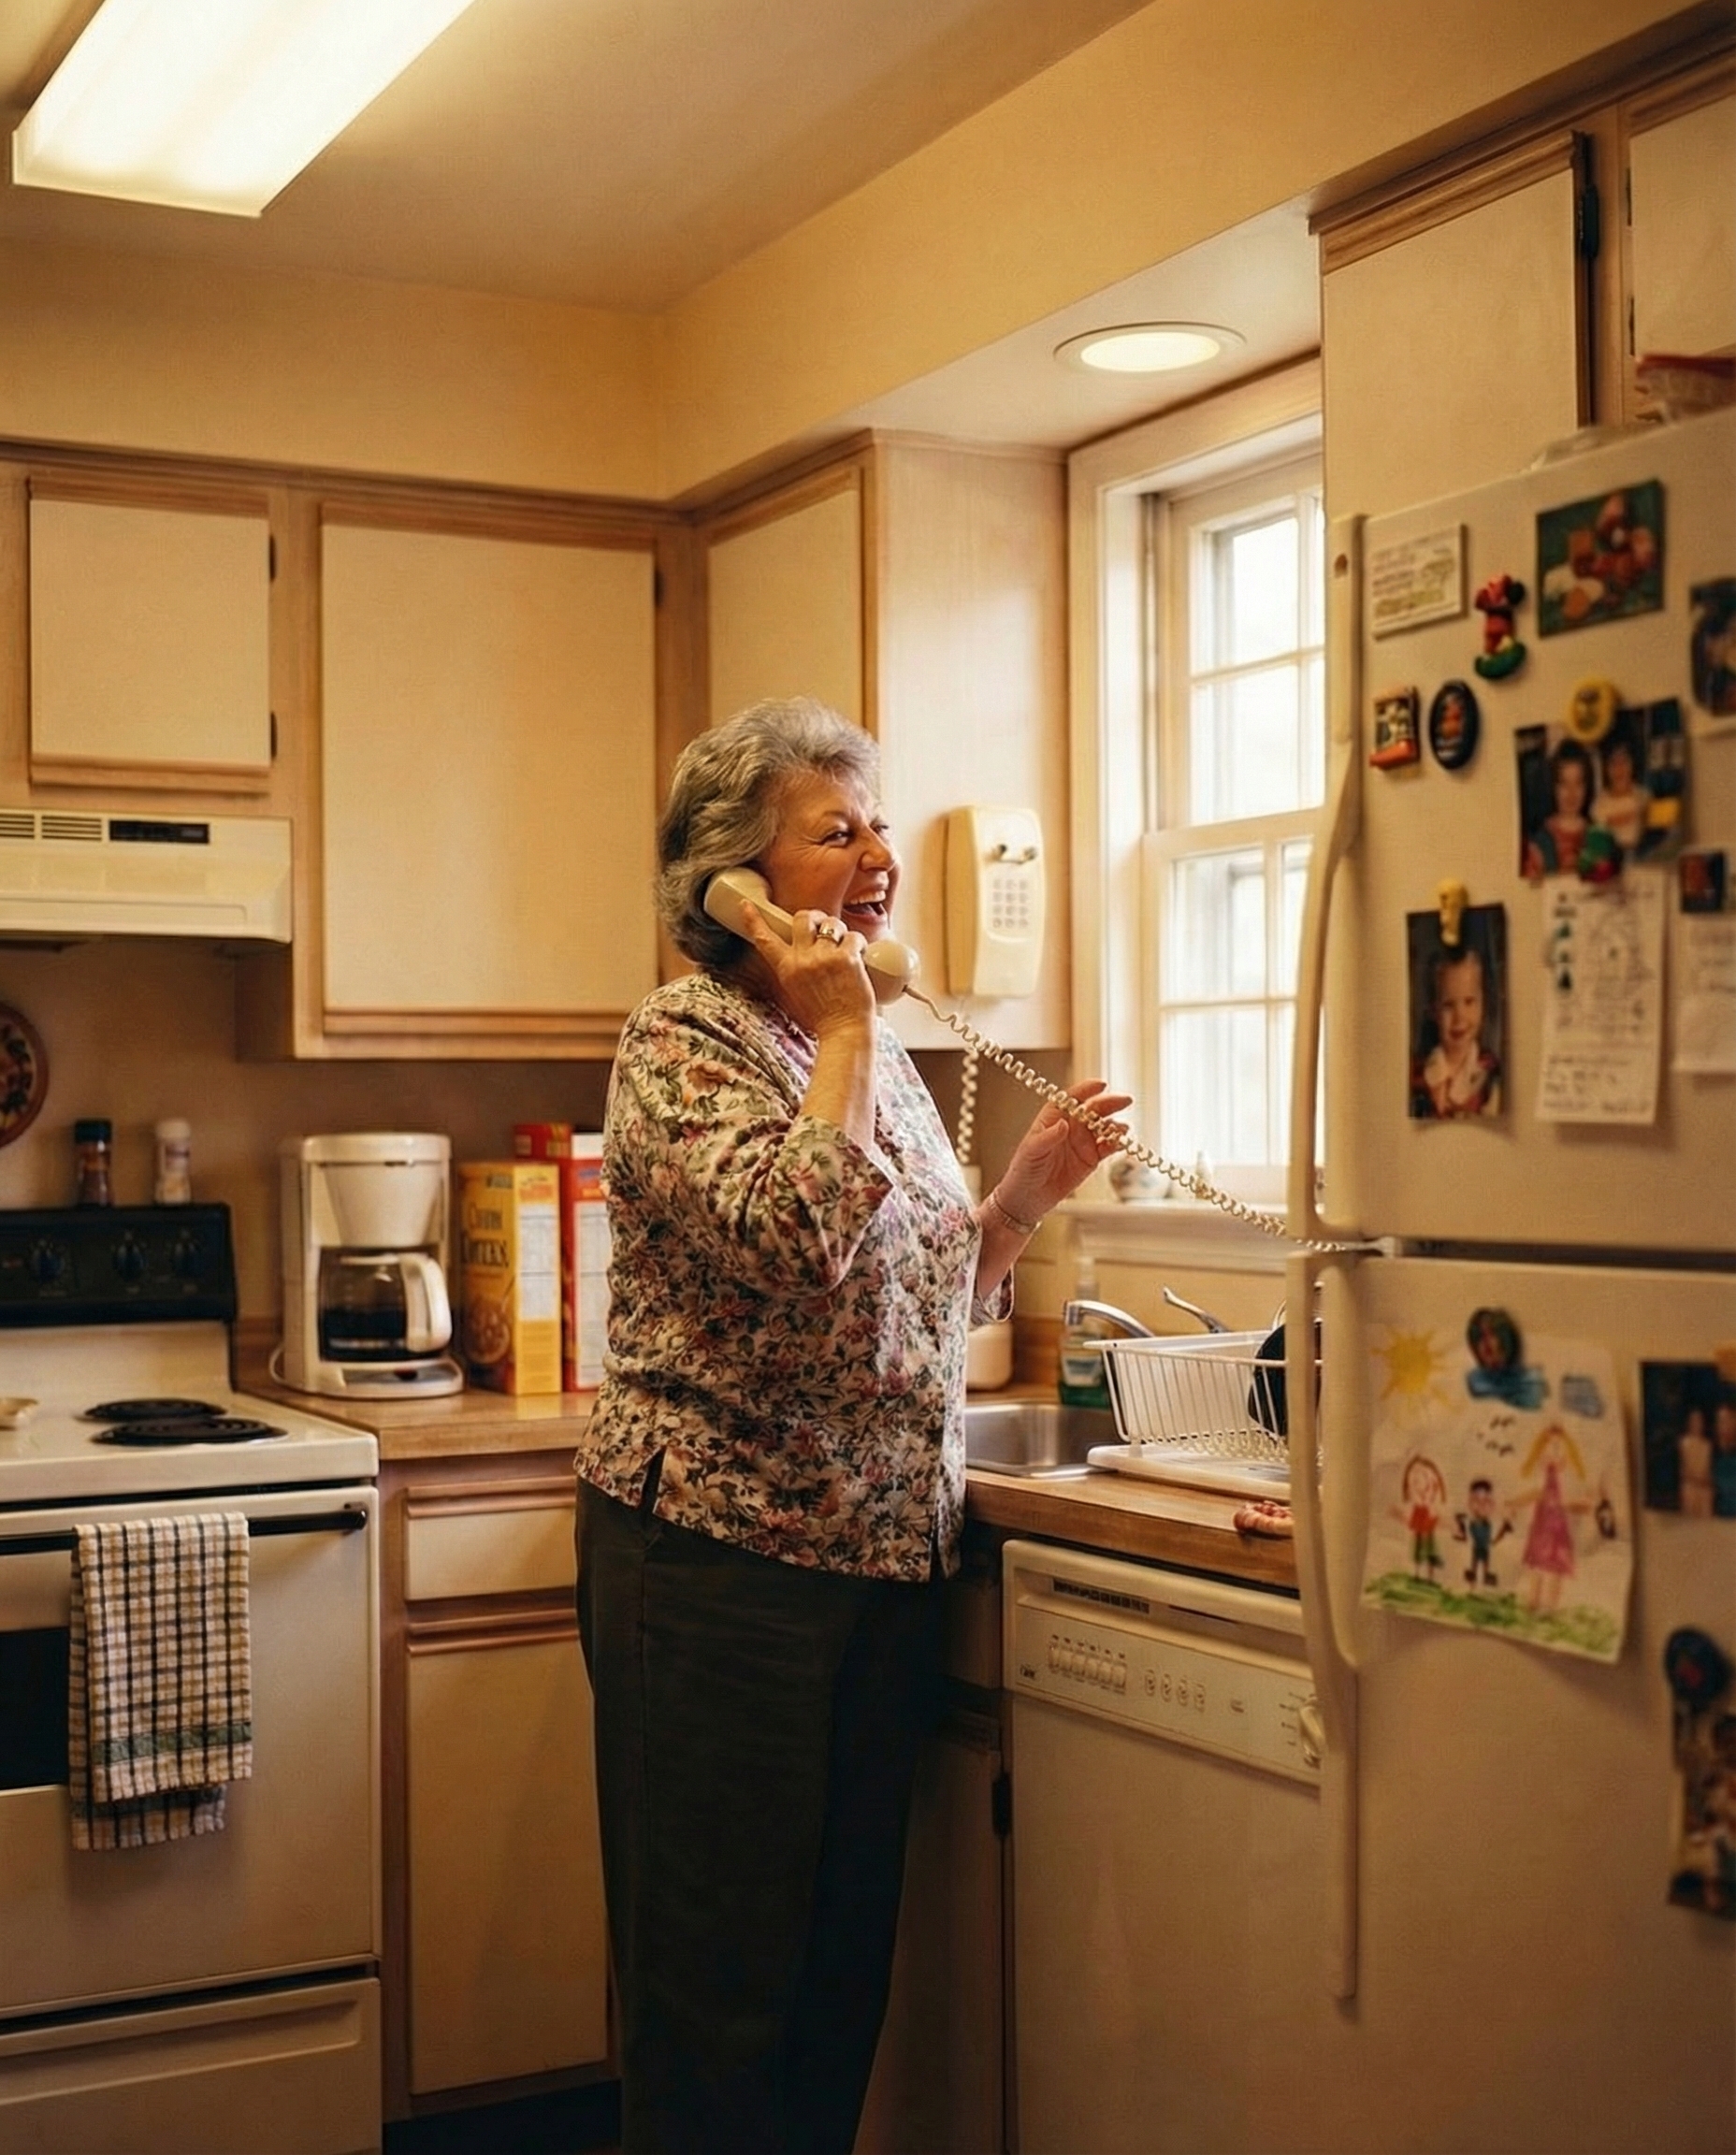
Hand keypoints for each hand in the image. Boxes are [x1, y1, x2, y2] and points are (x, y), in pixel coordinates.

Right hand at [739, 899, 875, 1036]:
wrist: (844, 1032)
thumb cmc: (822, 1017)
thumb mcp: (795, 992)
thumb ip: (793, 969)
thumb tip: (802, 948)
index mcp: (786, 969)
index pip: (765, 939)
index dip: (753, 920)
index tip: (746, 905)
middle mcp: (802, 961)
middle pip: (802, 918)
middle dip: (814, 916)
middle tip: (822, 925)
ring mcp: (824, 958)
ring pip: (830, 923)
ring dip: (839, 930)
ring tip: (844, 947)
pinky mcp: (847, 959)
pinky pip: (853, 936)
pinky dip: (859, 944)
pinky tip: (859, 956)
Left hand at [994, 1079, 1130, 1225]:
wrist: (1029, 1197)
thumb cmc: (1024, 1169)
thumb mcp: (1032, 1151)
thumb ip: (1048, 1137)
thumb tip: (1064, 1124)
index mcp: (1053, 1118)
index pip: (1072, 1098)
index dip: (1087, 1090)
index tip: (1101, 1085)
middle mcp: (1071, 1126)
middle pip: (1093, 1109)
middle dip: (1110, 1103)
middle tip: (1125, 1101)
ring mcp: (1082, 1142)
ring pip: (1104, 1127)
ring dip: (1115, 1125)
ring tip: (1123, 1129)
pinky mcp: (1091, 1159)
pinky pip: (1108, 1147)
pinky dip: (1117, 1143)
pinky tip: (1121, 1143)